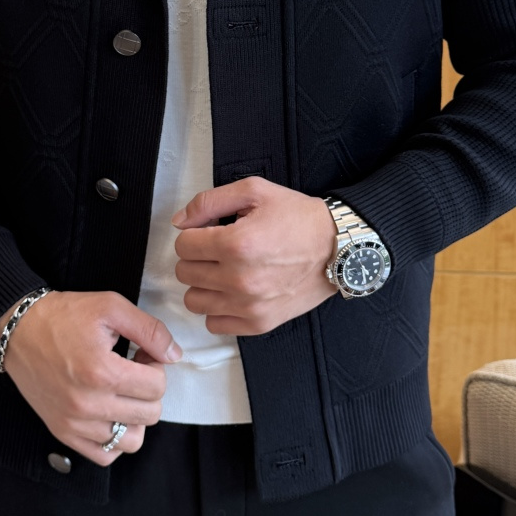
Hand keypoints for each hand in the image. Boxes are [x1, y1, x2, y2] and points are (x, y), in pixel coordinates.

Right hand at [0, 291, 181, 467]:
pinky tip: (110, 412)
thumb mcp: (111, 307)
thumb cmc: (64, 315)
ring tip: (122, 393)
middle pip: (150, 414)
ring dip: (135, 417)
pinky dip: (114, 438)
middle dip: (149, 390)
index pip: (157, 386)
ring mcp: (74, 422)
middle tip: (132, 370)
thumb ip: (150, 330)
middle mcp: (88, 404)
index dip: (156, 366)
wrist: (18, 329)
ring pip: (132, 441)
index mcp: (102, 372)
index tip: (141, 354)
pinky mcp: (62, 432)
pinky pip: (104, 455)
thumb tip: (175, 354)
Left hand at [171, 177, 338, 335]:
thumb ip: (209, 202)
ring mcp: (249, 305)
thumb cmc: (298, 218)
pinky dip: (218, 309)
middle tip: (217, 250)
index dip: (193, 234)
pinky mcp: (259, 323)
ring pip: (193, 301)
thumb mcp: (254, 191)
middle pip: (184, 273)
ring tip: (222, 271)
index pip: (182, 245)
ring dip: (202, 285)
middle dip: (196, 257)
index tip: (208, 232)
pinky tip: (232, 292)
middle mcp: (240, 279)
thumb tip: (180, 220)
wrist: (336, 247)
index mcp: (236, 244)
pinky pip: (214, 324)